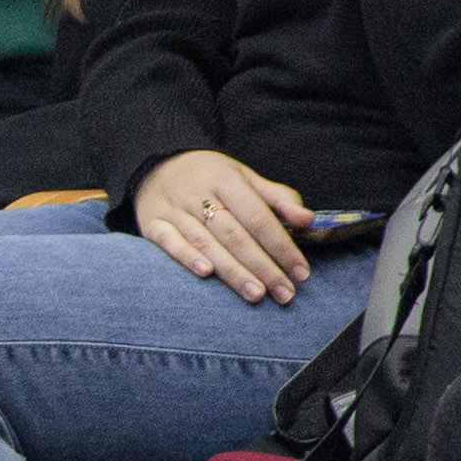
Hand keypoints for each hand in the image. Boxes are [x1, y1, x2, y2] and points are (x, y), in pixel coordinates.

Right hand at [132, 149, 320, 301]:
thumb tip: (308, 220)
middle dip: (263, 267)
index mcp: (226, 179)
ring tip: (256, 294)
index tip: (300, 272)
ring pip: (206, 243)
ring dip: (232, 271)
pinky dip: (186, 257)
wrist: (157, 166)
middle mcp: (198, 194)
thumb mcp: (244, 178)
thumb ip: (277, 199)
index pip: (258, 217)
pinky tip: (206, 274)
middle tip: (285, 293)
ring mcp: (173, 210)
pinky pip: (169, 243)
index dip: (281, 246)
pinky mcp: (152, 224)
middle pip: (235, 235)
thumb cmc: (210, 177)